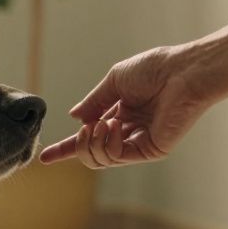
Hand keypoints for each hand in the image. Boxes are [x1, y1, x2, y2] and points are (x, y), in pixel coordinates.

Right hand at [39, 45, 209, 167]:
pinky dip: (108, 143)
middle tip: (87, 128)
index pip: (89, 137)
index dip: (65, 148)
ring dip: (93, 142)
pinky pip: (117, 156)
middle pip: (91, 154)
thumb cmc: (154, 69)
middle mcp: (128, 132)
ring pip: (101, 160)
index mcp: (119, 115)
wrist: (183, 71)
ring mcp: (139, 143)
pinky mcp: (151, 150)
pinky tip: (113, 125)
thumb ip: (94, 101)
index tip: (45, 158)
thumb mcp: (114, 81)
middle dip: (78, 145)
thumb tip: (74, 117)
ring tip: (102, 123)